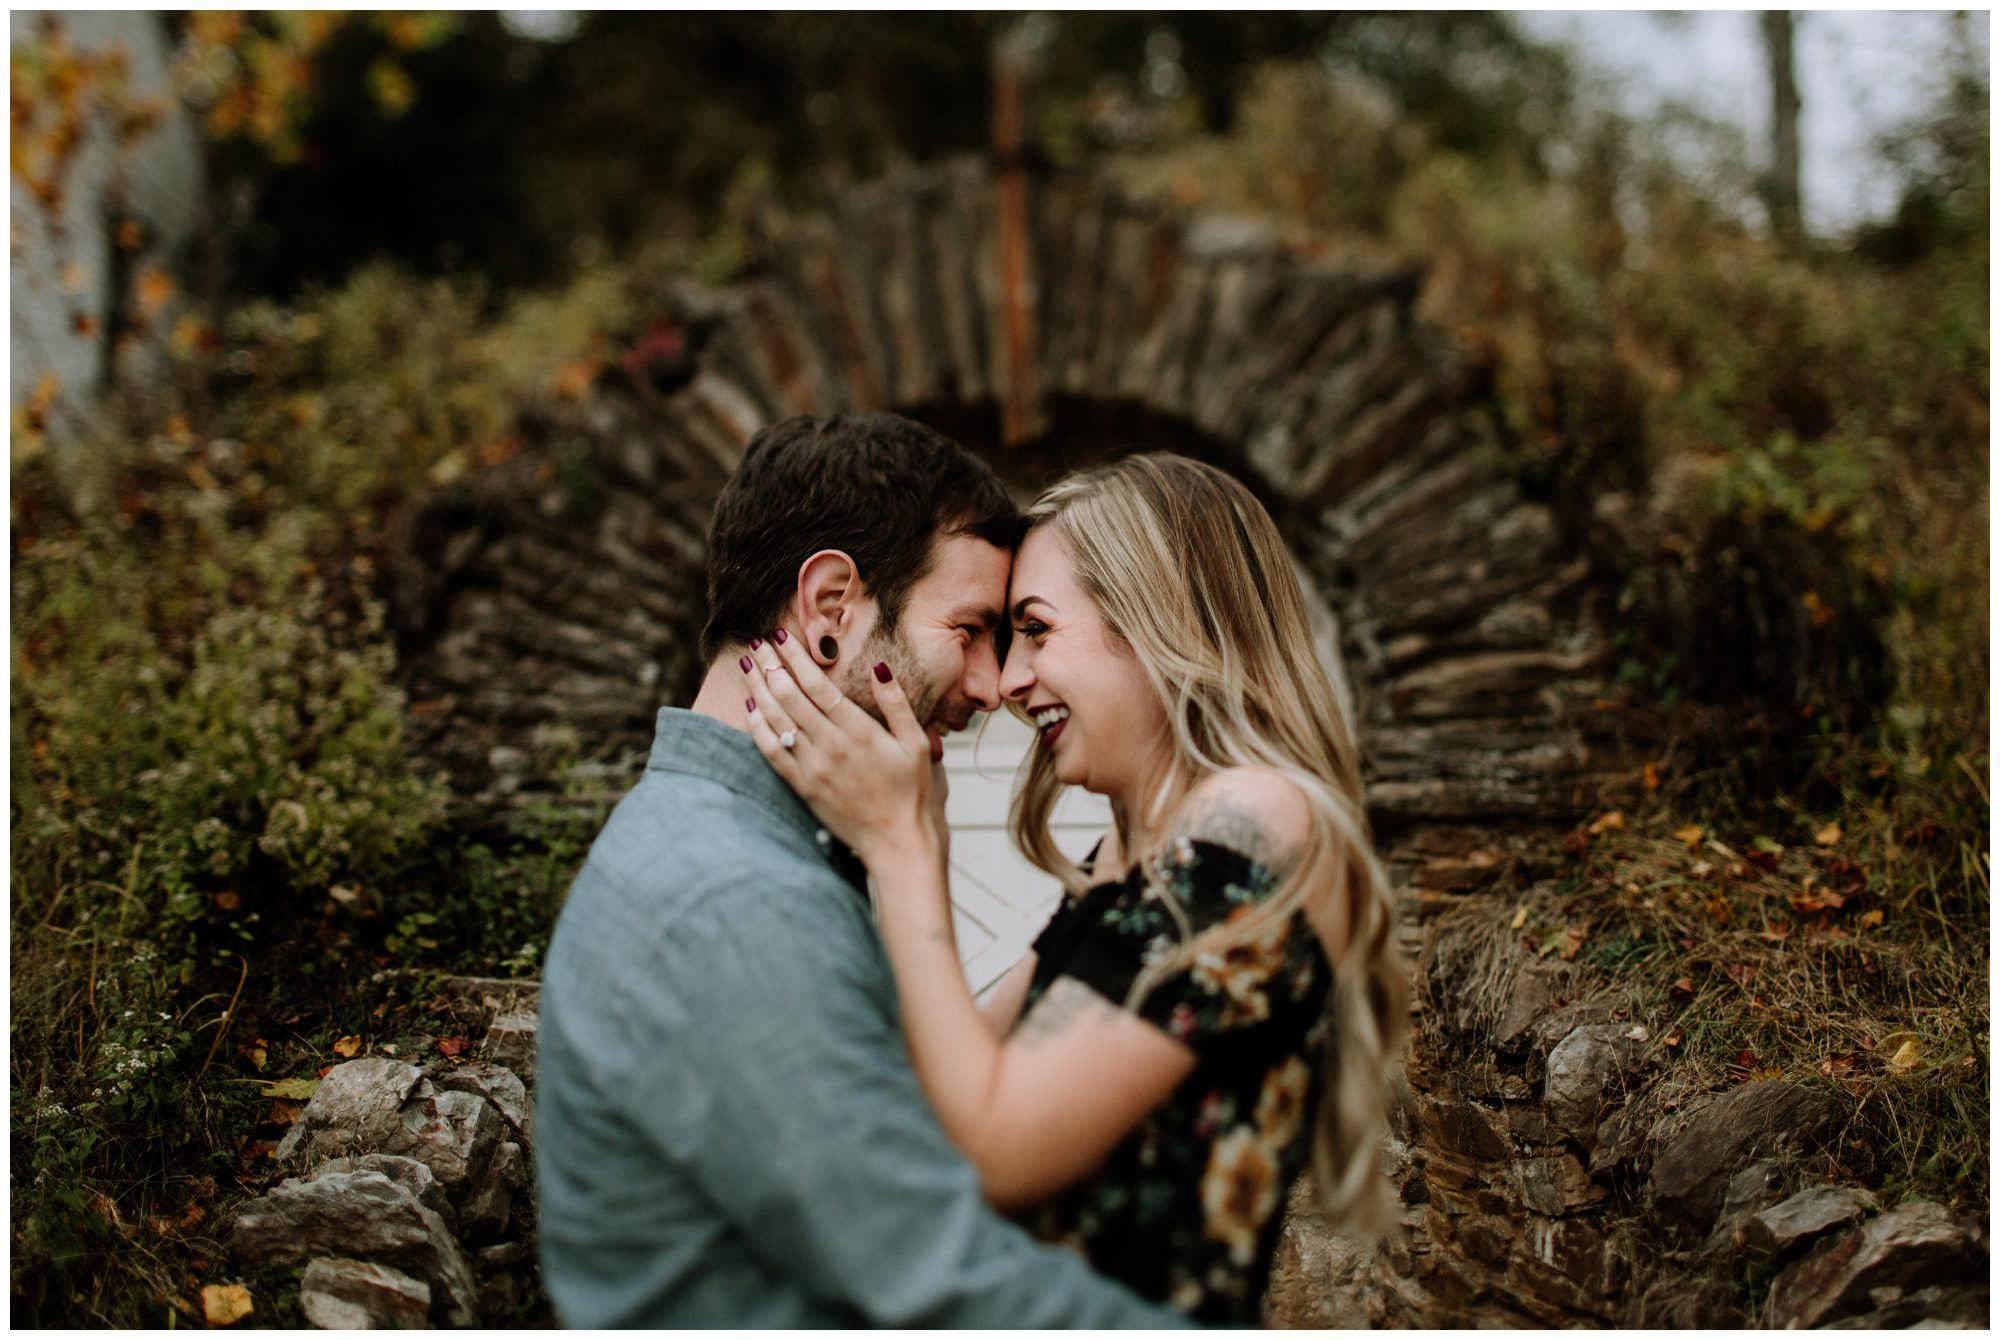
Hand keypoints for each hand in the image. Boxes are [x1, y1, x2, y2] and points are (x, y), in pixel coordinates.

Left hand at [742, 631, 942, 872]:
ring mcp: (813, 768)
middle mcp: (831, 746)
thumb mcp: (917, 743)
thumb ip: (896, 703)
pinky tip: (749, 708)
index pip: (818, 685)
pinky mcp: (803, 787)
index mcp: (859, 731)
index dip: (796, 658)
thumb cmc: (911, 791)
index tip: (781, 636)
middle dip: (771, 665)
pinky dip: (757, 728)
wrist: (896, 842)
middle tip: (757, 643)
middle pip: (790, 697)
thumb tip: (879, 666)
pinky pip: (772, 752)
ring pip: (776, 720)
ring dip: (758, 690)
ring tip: (746, 666)